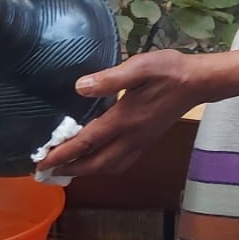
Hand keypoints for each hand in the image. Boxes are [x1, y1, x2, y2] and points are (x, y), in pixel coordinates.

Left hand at [40, 51, 209, 177]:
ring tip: (67, 169)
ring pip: (109, 167)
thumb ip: (110, 78)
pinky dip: (103, 167)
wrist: (198, 82)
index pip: (87, 142)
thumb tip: (79, 88)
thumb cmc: (169, 70)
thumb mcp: (139, 67)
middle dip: (69, 169)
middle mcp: (131, 137)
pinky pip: (121, 163)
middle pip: (96, 163)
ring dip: (86, 171)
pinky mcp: (147, 141)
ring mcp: (140, 142)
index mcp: (124, 120)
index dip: (62, 154)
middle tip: (46, 172)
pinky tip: (96, 160)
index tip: (40, 162)